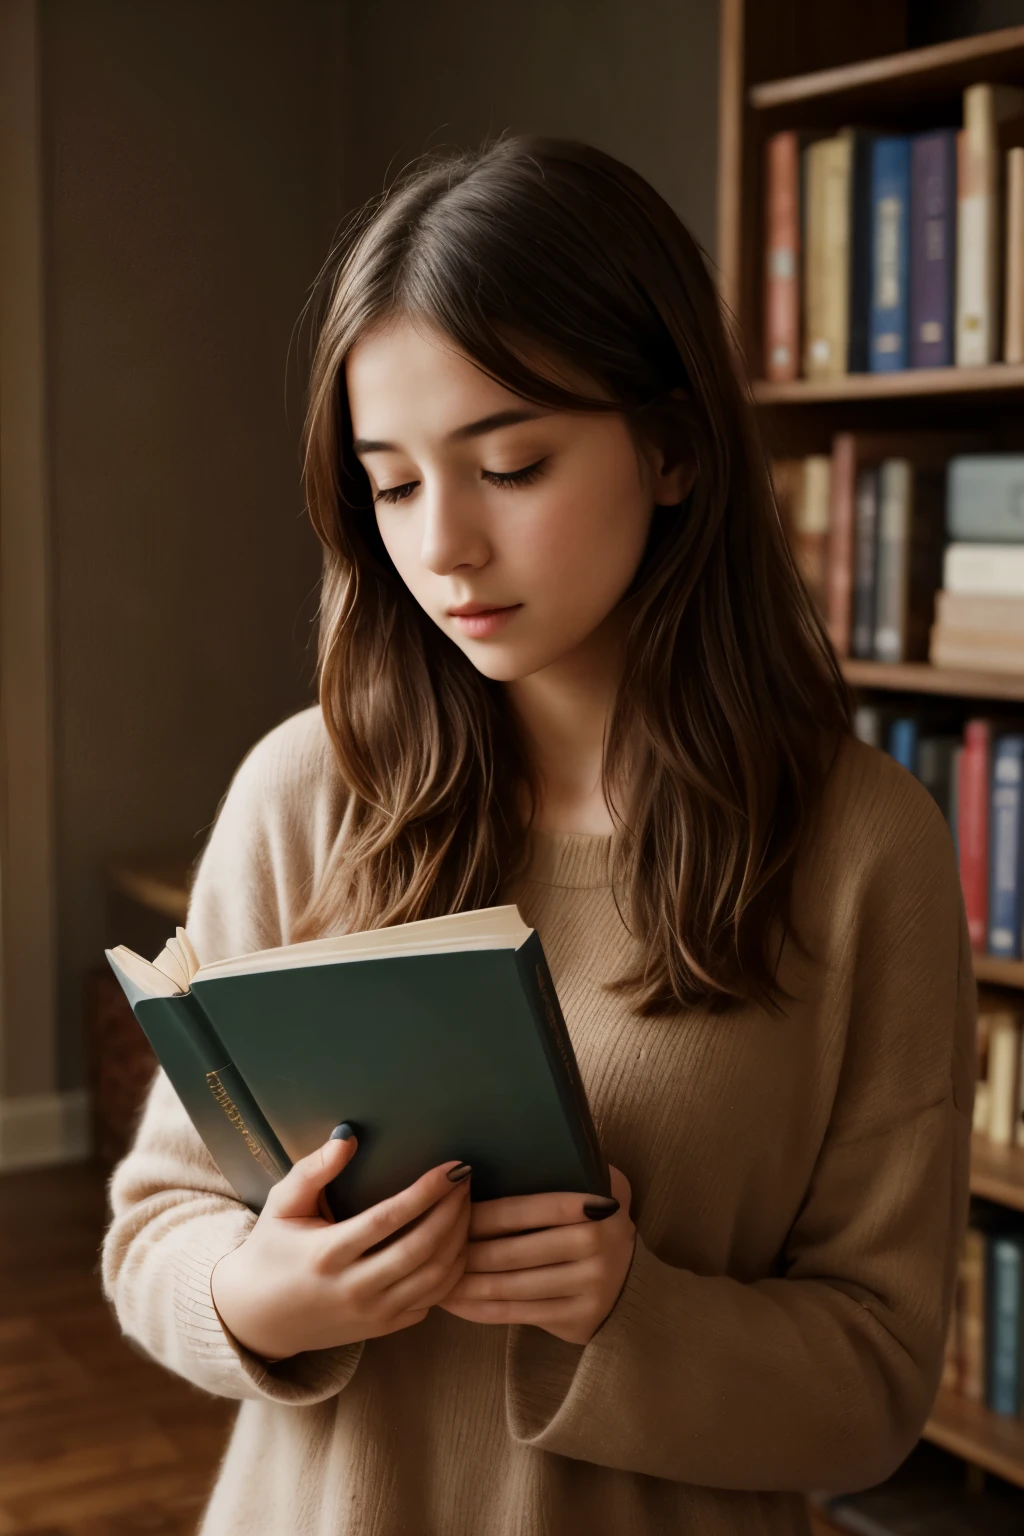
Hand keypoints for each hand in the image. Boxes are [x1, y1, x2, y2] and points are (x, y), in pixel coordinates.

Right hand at [210, 1128, 471, 1360]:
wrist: (258, 1320)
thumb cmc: (272, 1250)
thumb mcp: (282, 1204)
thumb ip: (313, 1168)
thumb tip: (349, 1135)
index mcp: (326, 1254)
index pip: (389, 1219)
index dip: (427, 1191)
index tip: (453, 1166)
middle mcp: (353, 1288)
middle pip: (421, 1249)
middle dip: (453, 1211)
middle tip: (465, 1180)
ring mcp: (371, 1314)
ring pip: (434, 1278)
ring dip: (459, 1239)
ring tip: (465, 1205)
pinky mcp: (383, 1329)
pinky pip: (433, 1301)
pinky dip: (453, 1271)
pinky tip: (457, 1241)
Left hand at [436, 1165, 635, 1344]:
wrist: (635, 1287)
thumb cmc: (601, 1224)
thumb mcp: (603, 1186)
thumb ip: (574, 1166)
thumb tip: (518, 1137)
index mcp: (595, 1210)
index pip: (526, 1210)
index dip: (484, 1212)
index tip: (450, 1210)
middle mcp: (595, 1249)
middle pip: (513, 1250)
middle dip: (467, 1249)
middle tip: (431, 1245)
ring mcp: (587, 1289)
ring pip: (510, 1286)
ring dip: (466, 1282)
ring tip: (433, 1274)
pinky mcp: (575, 1321)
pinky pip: (515, 1315)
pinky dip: (478, 1310)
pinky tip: (453, 1302)